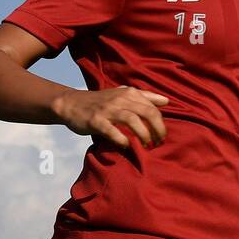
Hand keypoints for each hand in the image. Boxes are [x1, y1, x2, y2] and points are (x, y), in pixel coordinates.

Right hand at [52, 86, 167, 149]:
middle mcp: (120, 99)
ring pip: (132, 120)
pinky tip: (127, 146)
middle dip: (157, 130)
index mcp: (129, 93)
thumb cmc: (101, 102)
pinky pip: (112, 131)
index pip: (153, 108)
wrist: (71, 103)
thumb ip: (144, 97)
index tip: (161, 137)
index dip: (161, 124)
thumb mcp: (123, 94)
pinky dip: (122, 139)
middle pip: (147, 113)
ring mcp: (107, 110)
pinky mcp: (96, 121)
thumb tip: (166, 101)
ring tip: (146, 145)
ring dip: (143, 134)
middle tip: (158, 143)